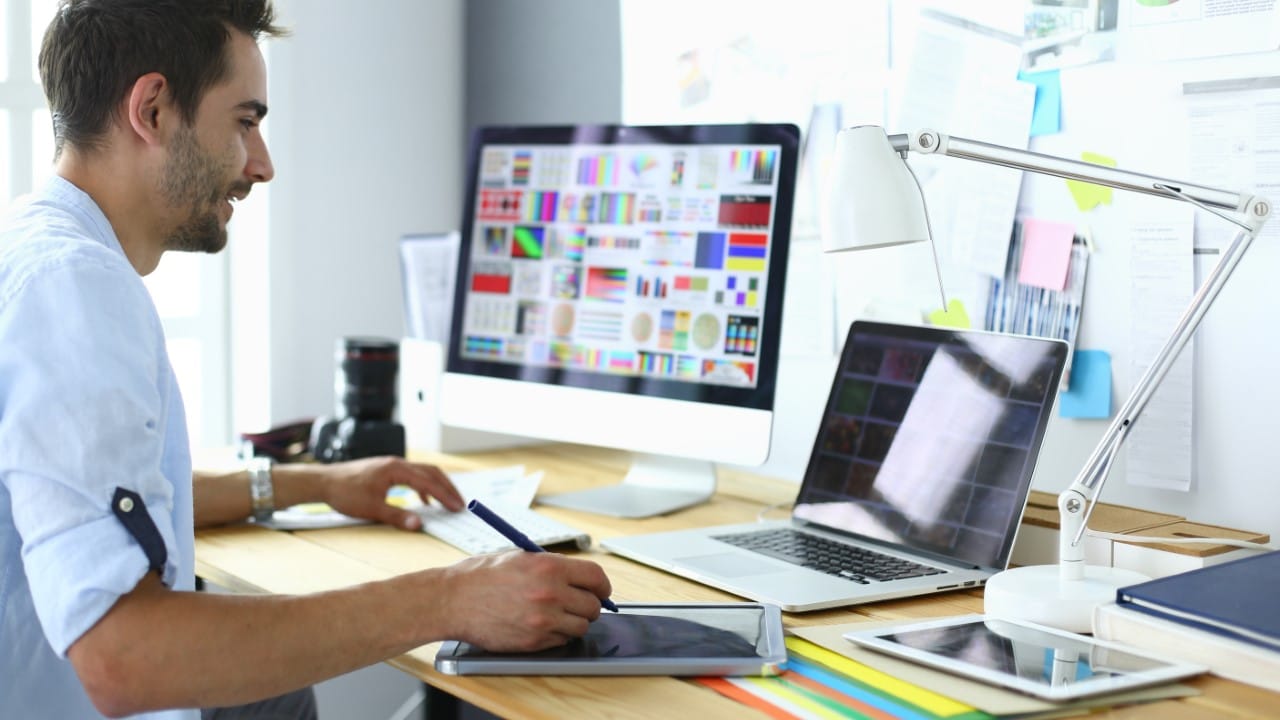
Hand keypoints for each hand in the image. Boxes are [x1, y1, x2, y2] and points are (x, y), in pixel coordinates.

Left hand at [319, 456, 463, 530]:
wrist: (323, 481)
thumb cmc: (344, 493)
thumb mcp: (371, 508)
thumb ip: (397, 516)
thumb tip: (419, 525)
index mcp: (396, 470)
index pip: (428, 482)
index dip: (445, 496)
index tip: (458, 508)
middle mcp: (397, 463)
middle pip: (431, 472)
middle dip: (448, 488)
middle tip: (460, 504)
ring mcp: (392, 465)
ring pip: (423, 472)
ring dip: (437, 486)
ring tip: (448, 502)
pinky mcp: (386, 469)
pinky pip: (413, 475)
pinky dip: (424, 486)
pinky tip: (423, 500)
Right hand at [437, 552, 612, 651]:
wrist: (452, 600)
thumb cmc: (481, 576)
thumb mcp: (520, 557)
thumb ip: (552, 566)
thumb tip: (580, 577)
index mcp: (549, 567)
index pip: (596, 577)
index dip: (602, 585)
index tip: (601, 590)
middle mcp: (550, 593)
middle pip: (593, 605)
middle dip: (590, 605)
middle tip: (579, 604)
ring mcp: (543, 620)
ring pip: (581, 627)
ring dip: (574, 622)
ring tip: (557, 615)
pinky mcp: (533, 641)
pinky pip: (561, 641)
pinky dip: (556, 635)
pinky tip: (540, 625)